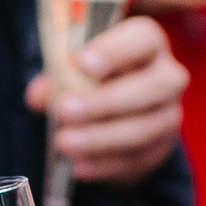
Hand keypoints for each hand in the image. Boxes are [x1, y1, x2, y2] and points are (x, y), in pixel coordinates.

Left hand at [24, 16, 186, 187]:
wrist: (119, 112)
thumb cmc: (95, 78)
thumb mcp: (74, 69)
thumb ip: (57, 77)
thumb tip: (37, 96)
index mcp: (148, 44)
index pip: (143, 39)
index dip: (115, 51)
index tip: (83, 63)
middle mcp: (168, 77)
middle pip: (151, 87)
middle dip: (105, 101)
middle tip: (65, 110)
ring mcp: (168, 115)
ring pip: (144, 129)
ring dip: (101, 138)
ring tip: (64, 142)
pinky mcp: (160, 149)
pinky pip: (137, 159)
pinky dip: (105, 164)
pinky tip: (78, 166)